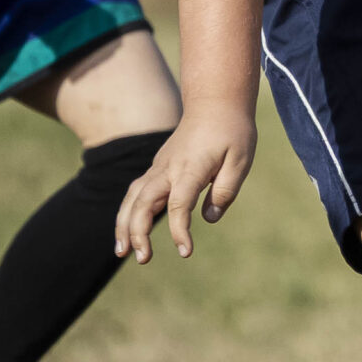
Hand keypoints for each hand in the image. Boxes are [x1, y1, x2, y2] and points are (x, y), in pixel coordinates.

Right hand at [113, 104, 257, 261]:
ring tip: (121, 252)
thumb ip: (225, 190)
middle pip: (142, 203)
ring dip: (123, 225)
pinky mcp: (157, 168)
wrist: (214, 103)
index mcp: (190, 168)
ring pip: (132, 198)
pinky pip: (136, 192)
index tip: (185, 251)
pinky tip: (127, 230)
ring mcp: (159, 167)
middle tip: (142, 259)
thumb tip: (209, 219)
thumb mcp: (240, 160)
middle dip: (137, 233)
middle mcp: (167, 169)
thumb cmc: (232, 131)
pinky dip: (127, 212)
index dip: (179, 230)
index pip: (178, 205)